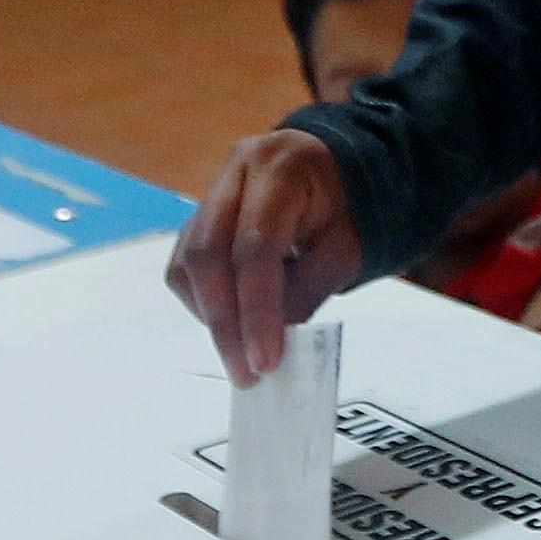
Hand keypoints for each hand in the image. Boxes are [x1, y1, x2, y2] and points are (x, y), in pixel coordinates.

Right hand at [168, 130, 360, 387]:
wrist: (342, 166)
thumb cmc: (352, 205)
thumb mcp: (347, 247)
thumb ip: (306, 292)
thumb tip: (268, 345)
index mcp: (282, 167)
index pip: (256, 246)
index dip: (256, 310)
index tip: (264, 363)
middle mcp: (237, 170)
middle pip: (208, 253)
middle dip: (224, 323)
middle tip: (245, 374)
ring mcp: (214, 188)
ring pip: (189, 260)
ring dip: (211, 315)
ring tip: (242, 353)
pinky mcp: (202, 213)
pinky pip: (188, 262)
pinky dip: (205, 300)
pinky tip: (234, 322)